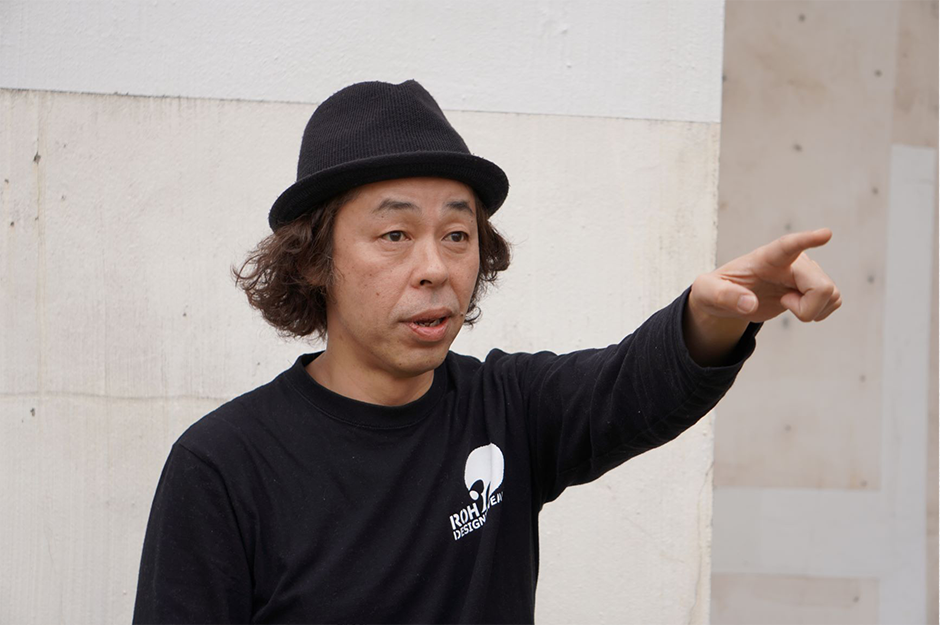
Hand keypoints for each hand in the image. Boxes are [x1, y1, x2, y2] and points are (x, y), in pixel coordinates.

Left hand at [689, 228, 841, 323]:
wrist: (726, 298)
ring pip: (831, 294)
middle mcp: (791, 260)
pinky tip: (797, 306)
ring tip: (785, 302)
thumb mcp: (706, 293)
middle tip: (781, 303)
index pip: (788, 246)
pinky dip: (818, 312)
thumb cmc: (715, 290)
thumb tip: (749, 304)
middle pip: (821, 286)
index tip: (825, 234)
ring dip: (811, 310)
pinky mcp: (813, 285)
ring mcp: (805, 271)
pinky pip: (835, 300)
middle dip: (806, 308)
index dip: (806, 241)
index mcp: (765, 258)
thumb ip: (723, 296)